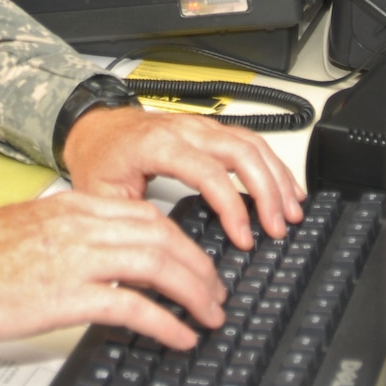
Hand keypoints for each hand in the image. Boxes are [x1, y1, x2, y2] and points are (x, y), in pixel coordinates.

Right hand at [0, 190, 224, 347]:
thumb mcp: (29, 231)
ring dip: (194, 291)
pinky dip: (166, 321)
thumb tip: (102, 257)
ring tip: (210, 314)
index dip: (182, 241)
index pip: (147, 216)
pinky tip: (181, 335)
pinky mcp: (66, 295)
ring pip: (158, 264)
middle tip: (216, 292)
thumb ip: (69, 236)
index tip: (198, 263)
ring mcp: (75, 258)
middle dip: (199, 266)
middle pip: (162, 236)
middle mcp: (80, 225)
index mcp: (73, 207)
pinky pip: (133, 305)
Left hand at [63, 106, 303, 249]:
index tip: (244, 238)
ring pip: (251, 143)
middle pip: (240, 152)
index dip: (231, 207)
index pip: (208, 172)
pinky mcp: (208, 130)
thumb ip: (135, 223)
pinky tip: (285, 186)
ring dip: (276, 177)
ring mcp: (199, 126)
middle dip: (267, 192)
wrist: (93, 128)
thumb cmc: (98, 159)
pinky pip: (249, 140)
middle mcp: (184, 130)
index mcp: (157, 145)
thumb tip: (164, 258)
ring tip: (292, 211)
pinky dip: (272, 163)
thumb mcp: (103, 197)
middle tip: (279, 228)